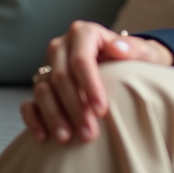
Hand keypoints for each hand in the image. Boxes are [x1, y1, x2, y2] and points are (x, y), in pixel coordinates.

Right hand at [21, 21, 173, 144]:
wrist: (126, 67)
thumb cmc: (136, 60)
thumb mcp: (143, 52)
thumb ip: (134, 48)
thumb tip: (117, 47)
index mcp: (84, 33)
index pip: (81, 60)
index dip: (89, 86)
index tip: (101, 110)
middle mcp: (61, 47)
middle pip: (61, 77)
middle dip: (74, 107)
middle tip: (89, 133)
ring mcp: (48, 66)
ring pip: (43, 91)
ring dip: (54, 116)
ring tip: (68, 139)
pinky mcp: (41, 86)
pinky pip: (29, 103)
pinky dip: (34, 119)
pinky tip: (44, 137)